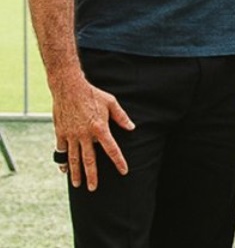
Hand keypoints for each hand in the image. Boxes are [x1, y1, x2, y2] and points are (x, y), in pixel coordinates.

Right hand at [50, 74, 133, 190]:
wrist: (69, 88)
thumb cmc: (92, 94)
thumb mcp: (111, 102)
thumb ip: (122, 117)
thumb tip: (132, 128)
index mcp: (100, 128)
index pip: (112, 149)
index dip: (118, 161)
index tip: (124, 171)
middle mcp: (85, 135)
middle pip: (90, 160)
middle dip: (92, 175)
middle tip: (93, 188)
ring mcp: (71, 135)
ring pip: (74, 158)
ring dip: (76, 172)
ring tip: (78, 184)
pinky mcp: (60, 133)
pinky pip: (61, 150)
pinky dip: (62, 160)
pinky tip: (64, 169)